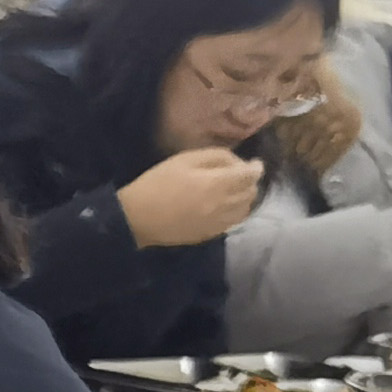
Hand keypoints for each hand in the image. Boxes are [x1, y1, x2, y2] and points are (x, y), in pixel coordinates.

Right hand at [120, 149, 262, 248]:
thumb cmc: (156, 184)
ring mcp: (219, 222)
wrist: (135, 218)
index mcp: (219, 184)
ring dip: (245, 198)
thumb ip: (215, 156)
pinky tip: (223, 207)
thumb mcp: (183, 160)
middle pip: (252, 192)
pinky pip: (233, 222)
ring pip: (246, 209)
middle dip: (250, 182)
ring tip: (233, 192)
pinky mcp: (211, 234)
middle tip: (240, 176)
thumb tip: (236, 163)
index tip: (254, 163)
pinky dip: (235, 212)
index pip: (251, 175)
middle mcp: (225, 205)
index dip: (256, 167)